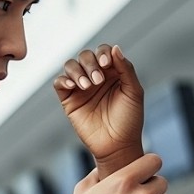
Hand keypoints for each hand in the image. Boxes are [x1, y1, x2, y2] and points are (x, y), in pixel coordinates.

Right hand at [54, 44, 143, 176]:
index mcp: (113, 72)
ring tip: (87, 86)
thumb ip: (126, 69)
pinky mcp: (69, 100)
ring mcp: (81, 88)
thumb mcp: (133, 92)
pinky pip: (59, 83)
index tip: (106, 63)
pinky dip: (64, 80)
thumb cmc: (129, 120)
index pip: (104, 52)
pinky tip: (73, 86)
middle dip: (90, 63)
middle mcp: (96, 76)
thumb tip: (116, 48)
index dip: (103, 53)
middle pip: (85, 56)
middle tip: (98, 80)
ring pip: (71, 66)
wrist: (117, 145)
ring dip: (77, 71)